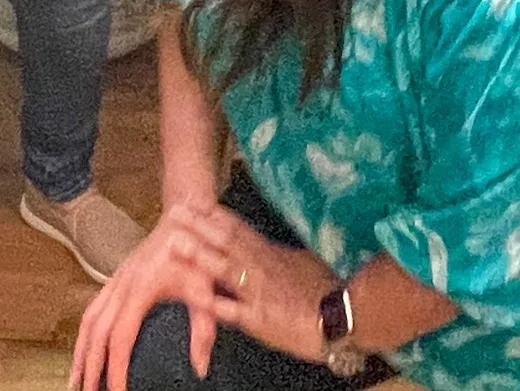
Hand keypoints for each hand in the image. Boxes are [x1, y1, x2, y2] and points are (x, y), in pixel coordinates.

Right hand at [71, 203, 234, 390]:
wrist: (186, 217)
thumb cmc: (196, 252)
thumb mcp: (205, 290)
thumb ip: (203, 330)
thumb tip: (200, 367)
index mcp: (140, 288)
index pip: (120, 338)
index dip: (115, 368)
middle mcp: (121, 285)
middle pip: (96, 333)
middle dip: (89, 366)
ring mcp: (115, 280)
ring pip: (88, 321)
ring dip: (80, 352)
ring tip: (76, 380)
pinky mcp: (116, 279)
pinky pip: (92, 310)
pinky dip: (85, 333)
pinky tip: (85, 349)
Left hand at [189, 202, 338, 362]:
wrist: (345, 315)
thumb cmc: (328, 289)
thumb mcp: (304, 263)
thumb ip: (283, 255)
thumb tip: (274, 246)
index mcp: (270, 253)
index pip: (237, 228)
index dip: (213, 214)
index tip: (193, 199)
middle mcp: (261, 267)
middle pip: (225, 242)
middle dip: (198, 227)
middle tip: (173, 211)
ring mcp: (258, 292)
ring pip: (224, 270)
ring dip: (199, 256)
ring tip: (175, 244)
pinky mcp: (261, 320)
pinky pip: (234, 312)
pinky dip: (215, 304)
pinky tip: (195, 297)